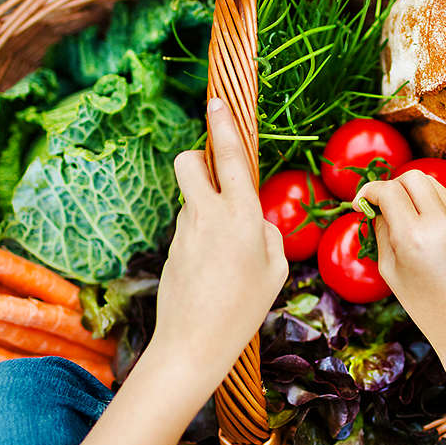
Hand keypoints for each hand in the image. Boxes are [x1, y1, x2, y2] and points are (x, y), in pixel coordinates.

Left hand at [153, 97, 287, 385]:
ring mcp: (184, 230)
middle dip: (198, 158)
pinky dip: (201, 238)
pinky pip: (190, 228)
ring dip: (206, 209)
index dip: (224, 126)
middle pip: (190, 162)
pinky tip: (212, 273)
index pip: (231, 157)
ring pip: (192, 200)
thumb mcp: (274, 271)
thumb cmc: (243, 309)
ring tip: (225, 257)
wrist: (193, 343)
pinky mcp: (171, 248)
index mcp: (240, 216)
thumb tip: (255, 221)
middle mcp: (207, 215)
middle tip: (214, 177)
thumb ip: (268, 235)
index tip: (217, 101)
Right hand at [355, 171, 445, 444]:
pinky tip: (427, 224)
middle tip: (385, 205)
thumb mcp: (391, 272)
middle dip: (393, 186)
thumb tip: (375, 208)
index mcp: (414, 237)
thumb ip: (381, 233)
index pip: (387, 191)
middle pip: (412, 177)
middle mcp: (442, 223)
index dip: (368, 191)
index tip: (361, 203)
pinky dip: (434, 202)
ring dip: (414, 191)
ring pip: (434, 184)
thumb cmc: (427, 307)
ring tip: (406, 214)